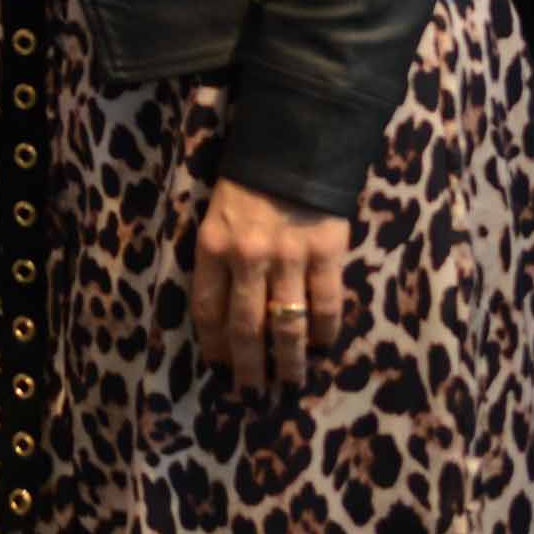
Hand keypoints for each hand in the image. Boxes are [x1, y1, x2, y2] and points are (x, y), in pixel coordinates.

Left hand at [189, 175, 349, 395]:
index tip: (218, 365)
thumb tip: (220, 311)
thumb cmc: (248, 182)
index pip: (207, 309)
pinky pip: (326, 304)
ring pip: (287, 324)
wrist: (293, 143)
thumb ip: (217, 259)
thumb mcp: (216, 216)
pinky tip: (323, 345)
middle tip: (251, 390)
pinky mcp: (326, 253)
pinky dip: (324, 330)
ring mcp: (288, 257)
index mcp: (211, 246)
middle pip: (245, 327)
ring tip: (290, 380)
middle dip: (248, 364)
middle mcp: (246, 257)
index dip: (213, 343)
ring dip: (288, 359)